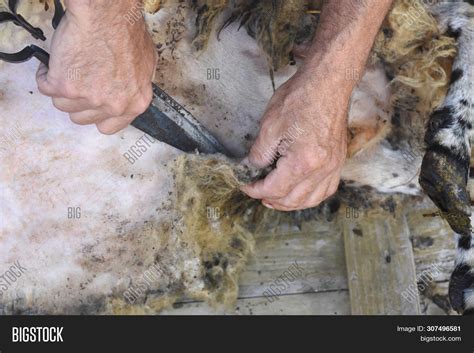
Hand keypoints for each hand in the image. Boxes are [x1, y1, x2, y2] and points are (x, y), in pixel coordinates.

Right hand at [36, 0, 156, 133]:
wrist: (106, 15)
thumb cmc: (126, 32)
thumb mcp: (146, 64)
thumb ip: (135, 85)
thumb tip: (127, 91)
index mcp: (134, 103)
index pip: (109, 127)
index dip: (97, 115)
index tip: (92, 105)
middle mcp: (113, 105)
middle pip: (82, 118)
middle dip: (78, 100)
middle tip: (79, 80)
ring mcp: (88, 98)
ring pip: (62, 104)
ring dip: (62, 87)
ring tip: (68, 67)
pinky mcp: (64, 87)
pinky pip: (45, 88)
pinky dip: (45, 75)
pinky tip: (55, 62)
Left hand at [241, 69, 348, 210]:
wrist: (328, 82)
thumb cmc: (300, 99)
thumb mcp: (270, 126)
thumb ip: (260, 154)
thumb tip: (254, 168)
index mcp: (303, 162)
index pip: (275, 189)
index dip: (256, 190)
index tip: (245, 185)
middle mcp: (322, 170)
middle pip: (293, 199)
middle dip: (271, 200)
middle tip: (257, 193)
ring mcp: (334, 166)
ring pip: (312, 199)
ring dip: (291, 203)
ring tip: (276, 199)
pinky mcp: (339, 161)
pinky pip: (327, 189)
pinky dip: (311, 196)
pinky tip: (300, 192)